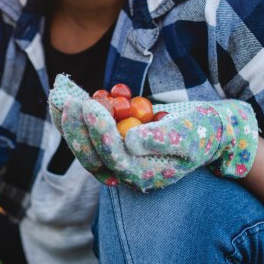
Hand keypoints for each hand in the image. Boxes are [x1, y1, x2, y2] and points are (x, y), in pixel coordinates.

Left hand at [48, 74, 258, 190]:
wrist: (203, 130)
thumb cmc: (199, 131)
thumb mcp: (187, 135)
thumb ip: (161, 139)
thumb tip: (130, 141)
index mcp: (142, 174)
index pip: (113, 157)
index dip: (99, 132)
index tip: (91, 106)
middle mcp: (123, 171)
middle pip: (90, 155)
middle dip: (77, 127)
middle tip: (70, 99)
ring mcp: (114, 157)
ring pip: (82, 143)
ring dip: (67, 119)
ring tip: (60, 91)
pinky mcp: (108, 142)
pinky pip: (85, 130)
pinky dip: (73, 111)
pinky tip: (63, 89)